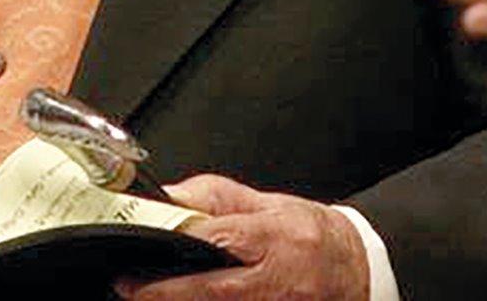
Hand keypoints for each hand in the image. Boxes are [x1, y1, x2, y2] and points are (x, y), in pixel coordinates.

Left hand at [113, 175, 368, 299]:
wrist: (357, 269)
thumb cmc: (308, 234)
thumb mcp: (264, 203)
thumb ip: (213, 199)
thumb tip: (165, 196)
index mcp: (273, 238)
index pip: (219, 240)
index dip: (177, 244)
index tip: (141, 247)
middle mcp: (277, 281)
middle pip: (214, 291)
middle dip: (167, 293)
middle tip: (129, 287)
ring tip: (147, 296)